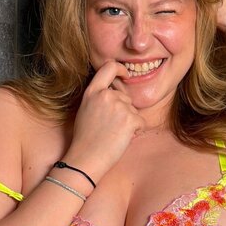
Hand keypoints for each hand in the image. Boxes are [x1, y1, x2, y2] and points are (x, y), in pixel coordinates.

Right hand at [67, 59, 146, 180]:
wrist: (86, 158)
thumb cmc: (85, 139)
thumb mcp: (85, 110)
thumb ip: (99, 98)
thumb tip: (115, 94)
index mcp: (93, 92)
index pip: (109, 67)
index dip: (120, 69)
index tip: (126, 74)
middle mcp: (106, 95)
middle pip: (125, 97)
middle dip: (123, 111)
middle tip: (110, 128)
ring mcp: (119, 106)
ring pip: (133, 111)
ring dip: (129, 123)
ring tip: (113, 134)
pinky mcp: (130, 119)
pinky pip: (141, 122)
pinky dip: (136, 131)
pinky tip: (122, 138)